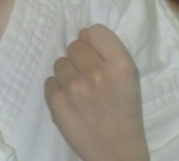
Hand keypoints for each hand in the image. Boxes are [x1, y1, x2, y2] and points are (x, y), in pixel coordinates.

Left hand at [45, 25, 148, 160]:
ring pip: (60, 62)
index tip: (96, 54)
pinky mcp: (57, 101)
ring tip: (80, 92)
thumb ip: (108, 53)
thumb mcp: (129, 78)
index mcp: (121, 64)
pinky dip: (57, 90)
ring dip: (68, 74)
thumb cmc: (124, 113)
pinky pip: (49, 81)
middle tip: (89, 77)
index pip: (96, 30)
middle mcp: (97, 72)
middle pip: (75, 45)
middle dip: (80, 59)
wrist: (115, 152)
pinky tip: (70, 103)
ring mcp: (75, 86)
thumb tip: (82, 33)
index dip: (93, 41)